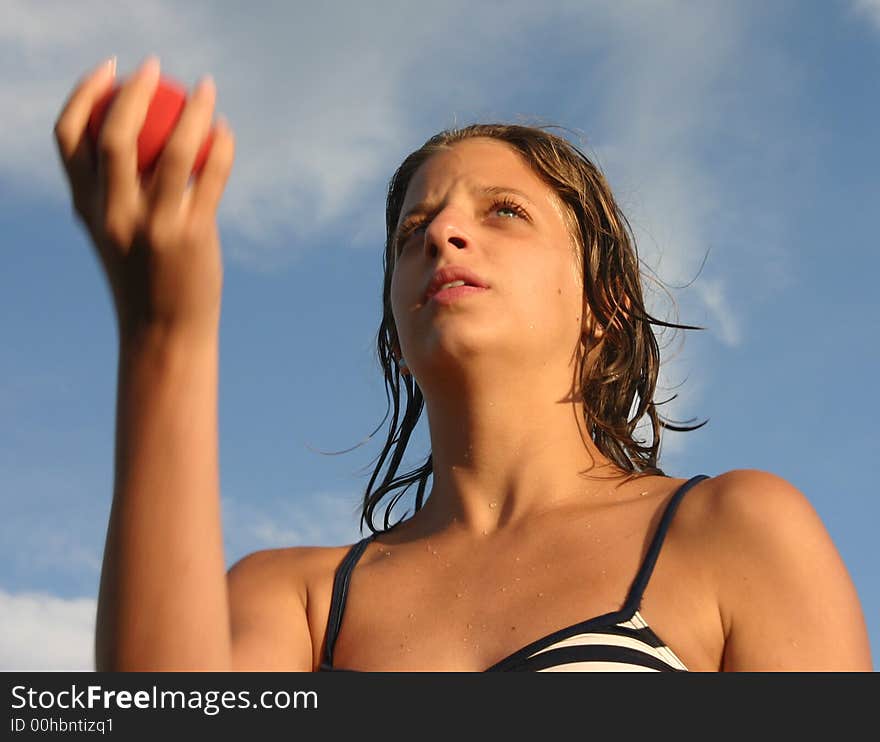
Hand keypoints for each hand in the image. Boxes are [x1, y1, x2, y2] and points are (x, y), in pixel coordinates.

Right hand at [53, 56, 234, 341]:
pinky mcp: (191, 237)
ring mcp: (152, 226)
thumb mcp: (115, 233)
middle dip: (134, 91)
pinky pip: (210, 178)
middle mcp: (113, 214)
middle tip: (156, 68)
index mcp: (86, 208)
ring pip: (171, 151)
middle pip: (113, 135)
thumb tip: (138, 140)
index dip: (84, 94)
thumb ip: (117, 193)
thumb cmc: (143, 276)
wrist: (164, 331)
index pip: (69, 138)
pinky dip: (221, 147)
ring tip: (207, 88)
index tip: (108, 69)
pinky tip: (226, 130)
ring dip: (193, 111)